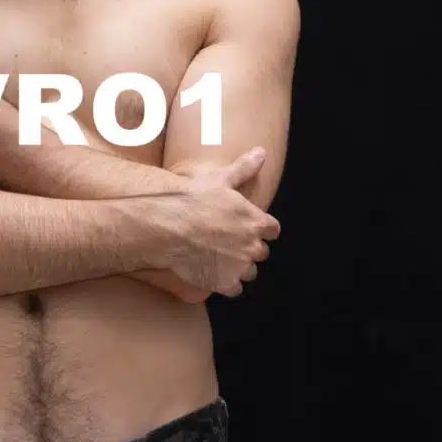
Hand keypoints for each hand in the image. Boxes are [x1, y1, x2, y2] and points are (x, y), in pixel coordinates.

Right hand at [156, 147, 280, 297]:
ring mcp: (239, 267)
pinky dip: (226, 283)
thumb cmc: (194, 201)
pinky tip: (212, 273)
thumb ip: (244, 168)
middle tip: (227, 241)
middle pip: (261, 252)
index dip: (260, 228)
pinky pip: (235, 289)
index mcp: (256, 221)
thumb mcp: (220, 179)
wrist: (169, 226)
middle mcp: (252, 246)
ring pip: (249, 272)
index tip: (248, 227)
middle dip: (248, 248)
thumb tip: (261, 152)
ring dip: (239, 267)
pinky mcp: (225, 283)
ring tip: (219, 258)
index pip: (272, 230)